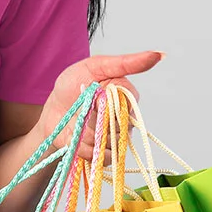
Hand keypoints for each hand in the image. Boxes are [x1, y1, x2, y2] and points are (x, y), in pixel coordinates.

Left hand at [37, 51, 165, 165]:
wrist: (52, 112)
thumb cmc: (72, 86)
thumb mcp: (95, 66)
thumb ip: (125, 63)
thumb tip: (159, 55)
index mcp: (125, 94)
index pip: (130, 100)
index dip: (110, 100)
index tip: (95, 92)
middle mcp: (124, 117)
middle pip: (121, 123)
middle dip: (96, 116)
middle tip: (82, 108)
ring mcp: (115, 136)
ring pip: (112, 141)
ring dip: (89, 132)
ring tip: (78, 123)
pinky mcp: (105, 153)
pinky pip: (103, 157)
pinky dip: (86, 147)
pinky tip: (78, 137)